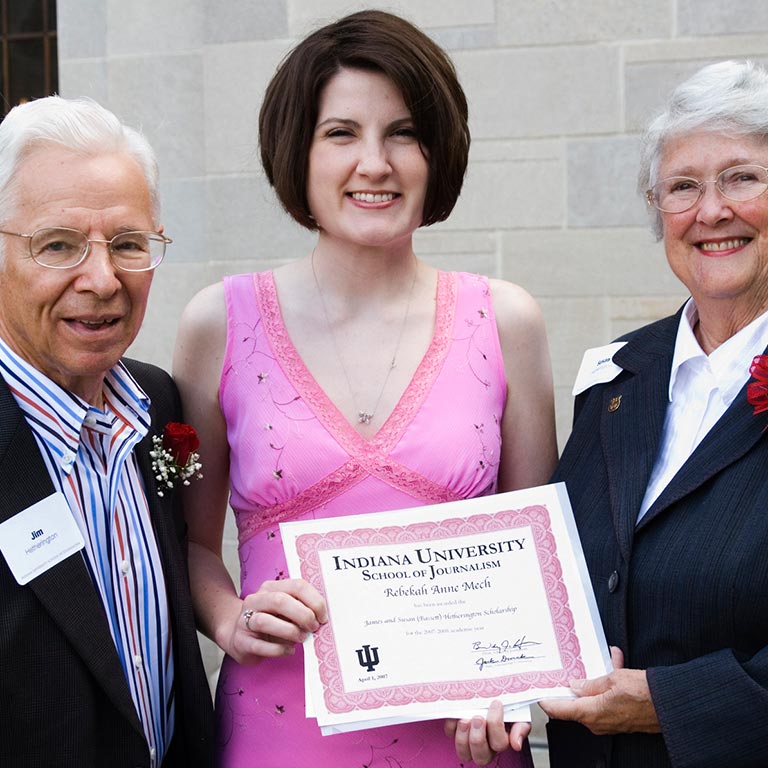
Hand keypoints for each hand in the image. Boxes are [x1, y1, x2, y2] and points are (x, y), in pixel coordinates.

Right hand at [224, 579, 327, 664]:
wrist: (239, 636)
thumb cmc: (271, 622)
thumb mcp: (286, 611)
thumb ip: (301, 608)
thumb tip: (322, 618)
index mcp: (271, 588)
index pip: (296, 585)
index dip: (314, 601)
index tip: (323, 617)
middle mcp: (256, 600)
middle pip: (280, 600)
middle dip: (302, 615)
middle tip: (313, 628)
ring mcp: (245, 620)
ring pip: (266, 621)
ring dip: (290, 631)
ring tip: (302, 638)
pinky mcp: (240, 641)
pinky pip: (259, 645)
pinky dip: (278, 649)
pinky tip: (289, 650)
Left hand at [445, 700, 530, 765]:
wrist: (491, 692)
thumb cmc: (505, 704)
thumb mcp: (517, 713)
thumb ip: (520, 728)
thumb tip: (516, 745)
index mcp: (501, 742)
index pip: (500, 743)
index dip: (497, 725)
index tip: (496, 704)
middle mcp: (485, 746)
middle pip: (481, 757)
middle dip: (478, 738)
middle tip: (478, 718)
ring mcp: (469, 741)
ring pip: (464, 753)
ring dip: (463, 737)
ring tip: (464, 720)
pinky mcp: (455, 731)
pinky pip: (449, 734)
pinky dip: (451, 725)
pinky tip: (456, 715)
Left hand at [539, 647, 660, 734]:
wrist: (673, 705)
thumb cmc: (645, 694)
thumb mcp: (614, 679)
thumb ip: (591, 683)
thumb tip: (574, 686)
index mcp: (591, 713)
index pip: (559, 710)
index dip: (545, 700)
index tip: (536, 690)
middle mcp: (598, 722)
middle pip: (574, 703)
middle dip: (573, 682)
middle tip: (569, 665)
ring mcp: (609, 722)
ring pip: (592, 697)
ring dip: (595, 679)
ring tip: (604, 657)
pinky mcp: (619, 718)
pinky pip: (606, 699)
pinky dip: (607, 683)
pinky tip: (615, 662)